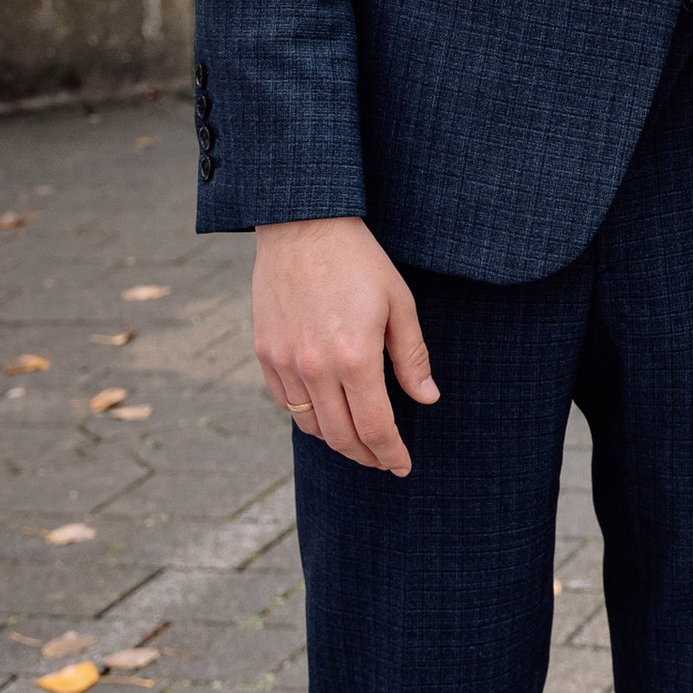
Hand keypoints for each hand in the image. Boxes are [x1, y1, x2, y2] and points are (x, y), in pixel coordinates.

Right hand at [252, 217, 438, 472]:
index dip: (391, 453)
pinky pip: (285, 403)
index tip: (402, 466)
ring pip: (310, 425)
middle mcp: (316, 368)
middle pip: (341, 437)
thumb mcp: (399, 304)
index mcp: (356, 358)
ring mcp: (285, 363)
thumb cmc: (359, 261)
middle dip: (367, 456)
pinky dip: (307, 417)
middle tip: (384, 459)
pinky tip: (326, 413)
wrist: (302, 226)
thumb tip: (427, 399)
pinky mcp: (265, 353)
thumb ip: (412, 357)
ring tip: (358, 440)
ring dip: (337, 441)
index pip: (375, 427)